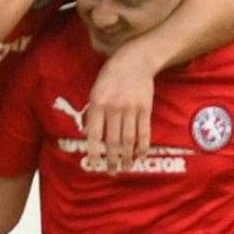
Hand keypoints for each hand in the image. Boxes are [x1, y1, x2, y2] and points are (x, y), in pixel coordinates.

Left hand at [86, 52, 155, 170]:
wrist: (134, 60)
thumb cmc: (110, 77)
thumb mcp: (95, 91)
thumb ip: (92, 113)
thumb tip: (88, 135)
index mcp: (98, 104)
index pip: (94, 134)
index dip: (94, 151)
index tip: (94, 164)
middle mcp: (114, 108)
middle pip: (113, 141)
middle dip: (111, 159)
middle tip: (111, 172)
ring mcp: (131, 109)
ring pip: (128, 139)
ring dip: (127, 157)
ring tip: (125, 168)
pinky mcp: (145, 109)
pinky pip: (144, 132)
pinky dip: (142, 146)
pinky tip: (140, 156)